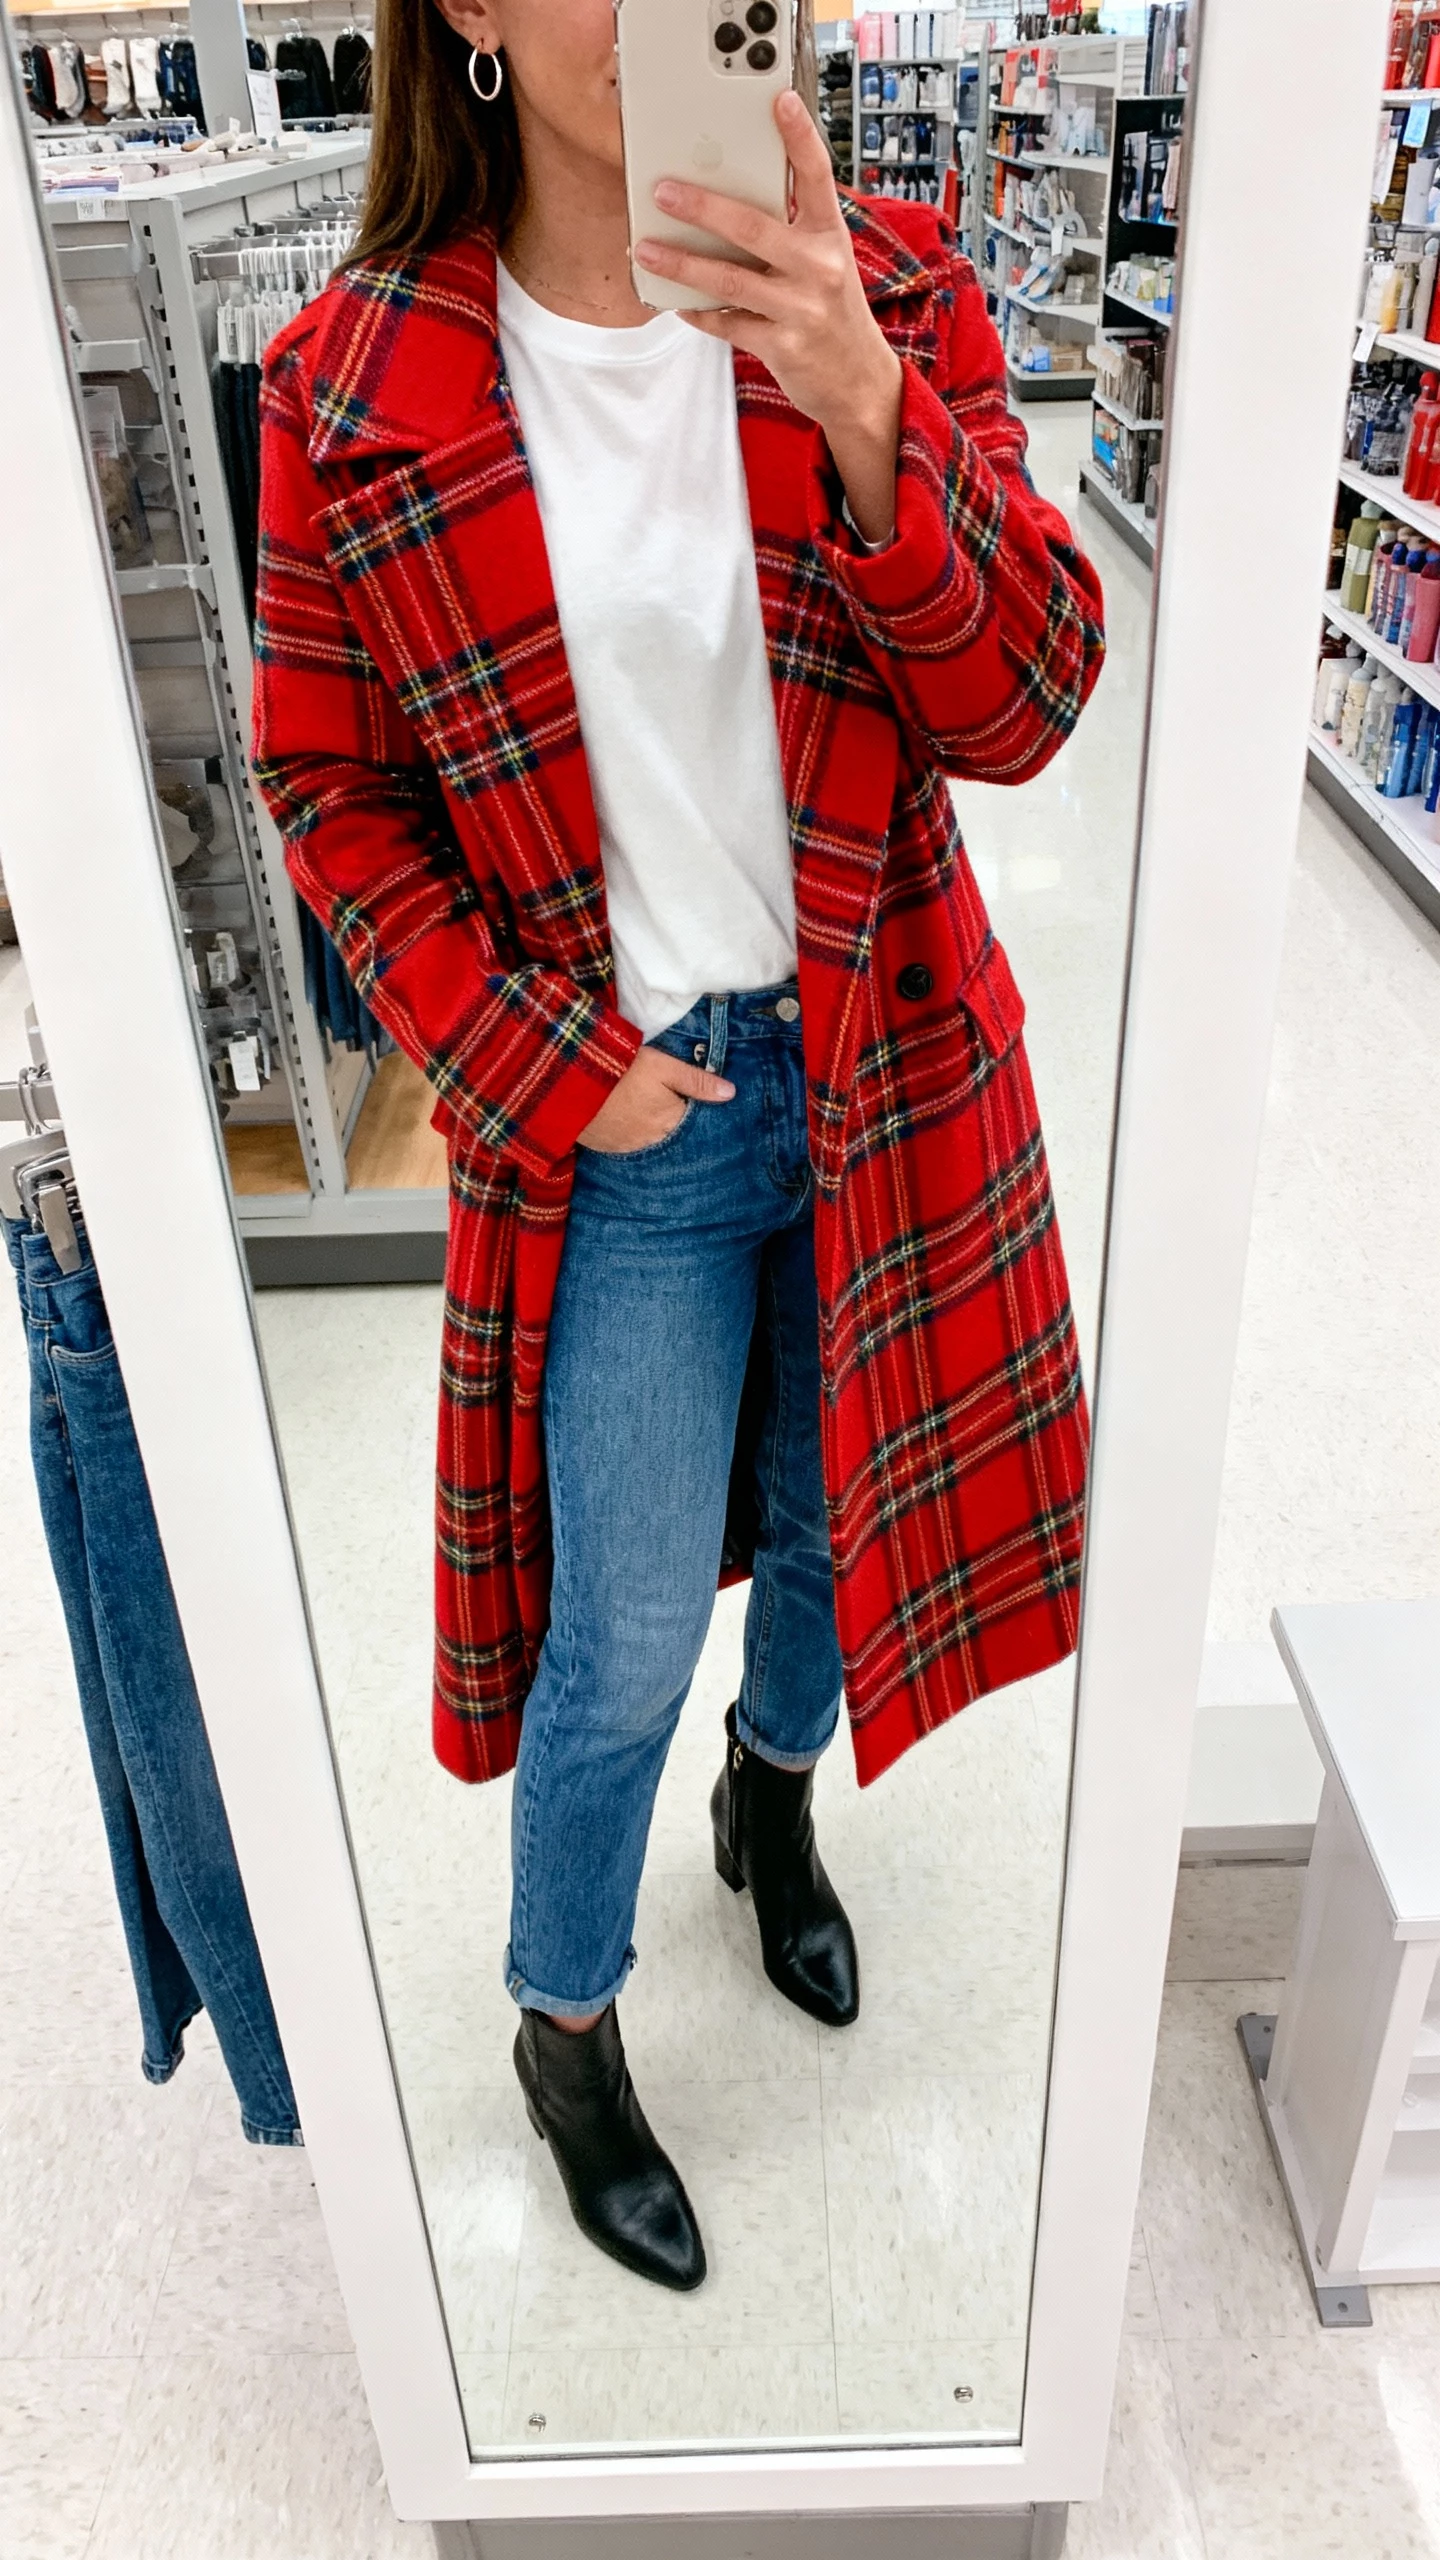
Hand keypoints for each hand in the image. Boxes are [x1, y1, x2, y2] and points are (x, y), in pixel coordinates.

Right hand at [576, 1044, 734, 1151]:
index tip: (685, 1099)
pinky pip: (623, 1143)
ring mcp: (626, 1147)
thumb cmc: (622, 1069)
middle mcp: (651, 1141)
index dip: (688, 1109)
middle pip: (669, 1134)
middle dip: (669, 1121)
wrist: (570, 1082)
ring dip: (647, 1129)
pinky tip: (622, 1119)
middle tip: (659, 1102)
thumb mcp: (664, 1067)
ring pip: (646, 1140)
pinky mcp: (603, 1146)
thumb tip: (732, 1093)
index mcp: (670, 1122)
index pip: (690, 1122)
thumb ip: (697, 1082)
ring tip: (641, 1110)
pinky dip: (626, 1133)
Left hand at [635, 90, 901, 545]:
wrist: (859, 382)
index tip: (780, 100)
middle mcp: (819, 267)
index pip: (817, 175)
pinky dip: (697, 312)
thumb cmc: (833, 313)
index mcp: (832, 236)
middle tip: (663, 191)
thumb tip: (727, 204)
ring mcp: (801, 308)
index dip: (799, 136)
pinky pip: (727, 323)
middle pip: (753, 226)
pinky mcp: (783, 346)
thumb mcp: (826, 263)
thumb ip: (790, 232)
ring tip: (645, 249)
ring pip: (729, 278)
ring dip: (681, 263)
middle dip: (702, 206)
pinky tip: (675, 301)